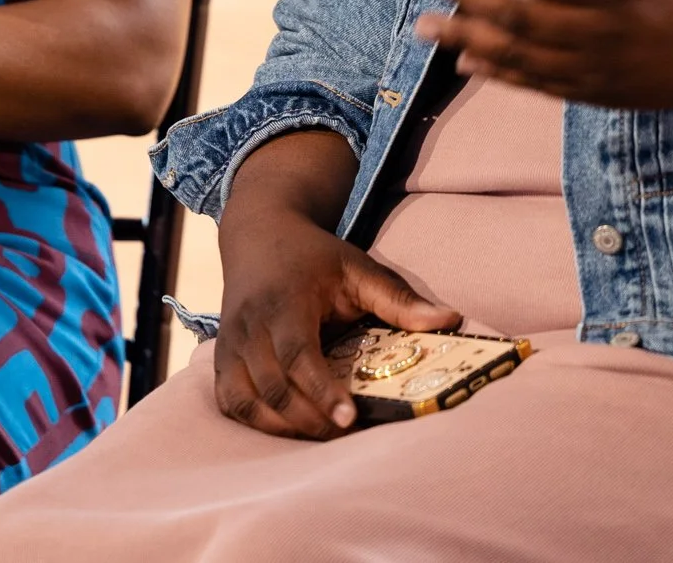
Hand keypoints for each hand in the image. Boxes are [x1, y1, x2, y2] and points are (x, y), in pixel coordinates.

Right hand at [213, 205, 460, 438]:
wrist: (259, 236)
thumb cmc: (314, 257)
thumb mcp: (357, 267)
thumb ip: (398, 297)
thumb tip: (451, 320)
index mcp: (283, 301)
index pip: (297, 354)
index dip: (320, 390)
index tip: (349, 418)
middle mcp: (249, 326)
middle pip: (271, 387)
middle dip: (309, 419)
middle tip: (347, 436)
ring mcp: (230, 344)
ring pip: (246, 401)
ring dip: (283, 427)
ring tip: (324, 435)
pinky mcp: (221, 359)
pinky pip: (231, 403)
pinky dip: (257, 422)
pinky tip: (290, 428)